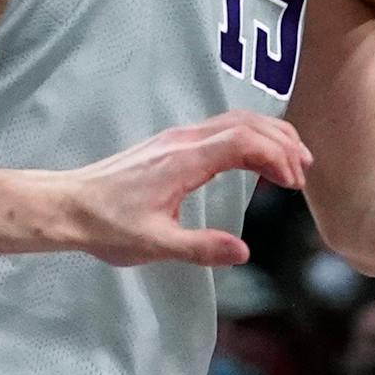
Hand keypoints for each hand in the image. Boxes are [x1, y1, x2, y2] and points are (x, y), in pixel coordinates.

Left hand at [60, 111, 312, 266]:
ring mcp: (178, 138)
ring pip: (234, 121)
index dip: (275, 156)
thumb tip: (243, 252)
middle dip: (281, 141)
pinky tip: (256, 162)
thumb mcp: (155, 245)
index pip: (243, 141)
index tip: (293, 183)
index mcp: (183, 160)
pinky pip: (221, 129)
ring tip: (291, 163)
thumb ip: (201, 248)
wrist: (70, 206)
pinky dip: (249, 139)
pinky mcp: (173, 144)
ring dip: (267, 136)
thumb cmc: (107, 226)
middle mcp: (183, 140)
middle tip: (305, 170)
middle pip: (245, 122)